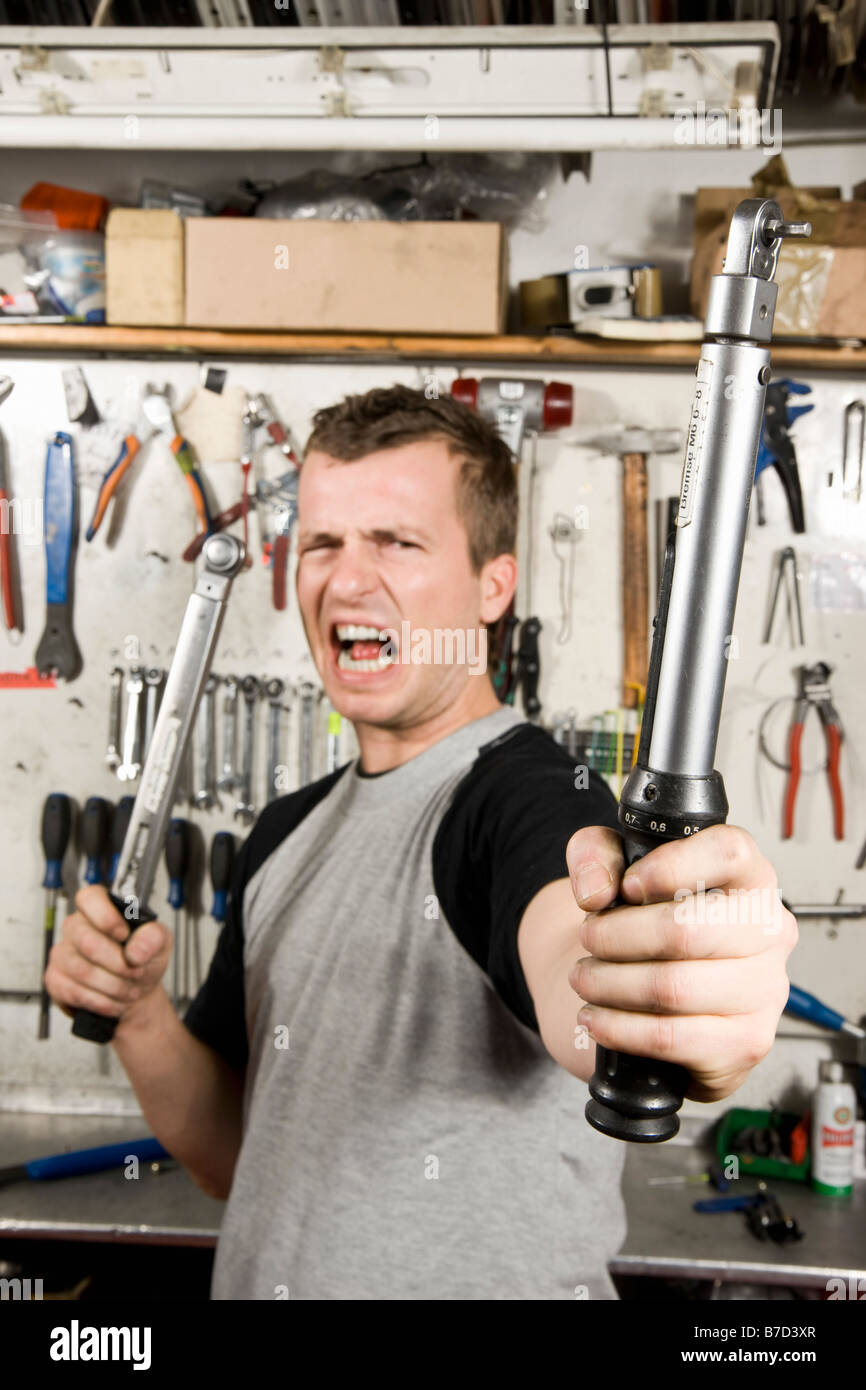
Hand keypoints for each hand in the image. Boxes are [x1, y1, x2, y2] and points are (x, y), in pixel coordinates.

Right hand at [44, 885, 172, 1027]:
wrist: (135, 992)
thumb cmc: (143, 961)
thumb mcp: (159, 943)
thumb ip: (154, 937)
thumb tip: (136, 950)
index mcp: (100, 908)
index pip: (89, 898)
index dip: (106, 918)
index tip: (125, 935)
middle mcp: (76, 927)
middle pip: (87, 942)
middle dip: (119, 964)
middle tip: (136, 972)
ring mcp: (62, 953)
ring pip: (82, 970)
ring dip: (113, 986)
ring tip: (129, 988)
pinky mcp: (55, 979)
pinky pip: (75, 992)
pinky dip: (102, 1001)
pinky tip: (113, 1000)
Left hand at [565, 825, 796, 1103]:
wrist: (651, 987)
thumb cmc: (643, 921)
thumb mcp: (612, 867)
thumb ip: (594, 854)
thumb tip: (595, 891)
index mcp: (750, 877)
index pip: (729, 853)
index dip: (669, 867)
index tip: (627, 886)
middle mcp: (769, 931)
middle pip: (687, 930)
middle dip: (617, 936)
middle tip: (588, 938)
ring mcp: (765, 991)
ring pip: (674, 988)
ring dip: (610, 984)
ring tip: (586, 978)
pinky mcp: (745, 1042)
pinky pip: (672, 1037)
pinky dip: (620, 1028)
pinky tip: (596, 1017)